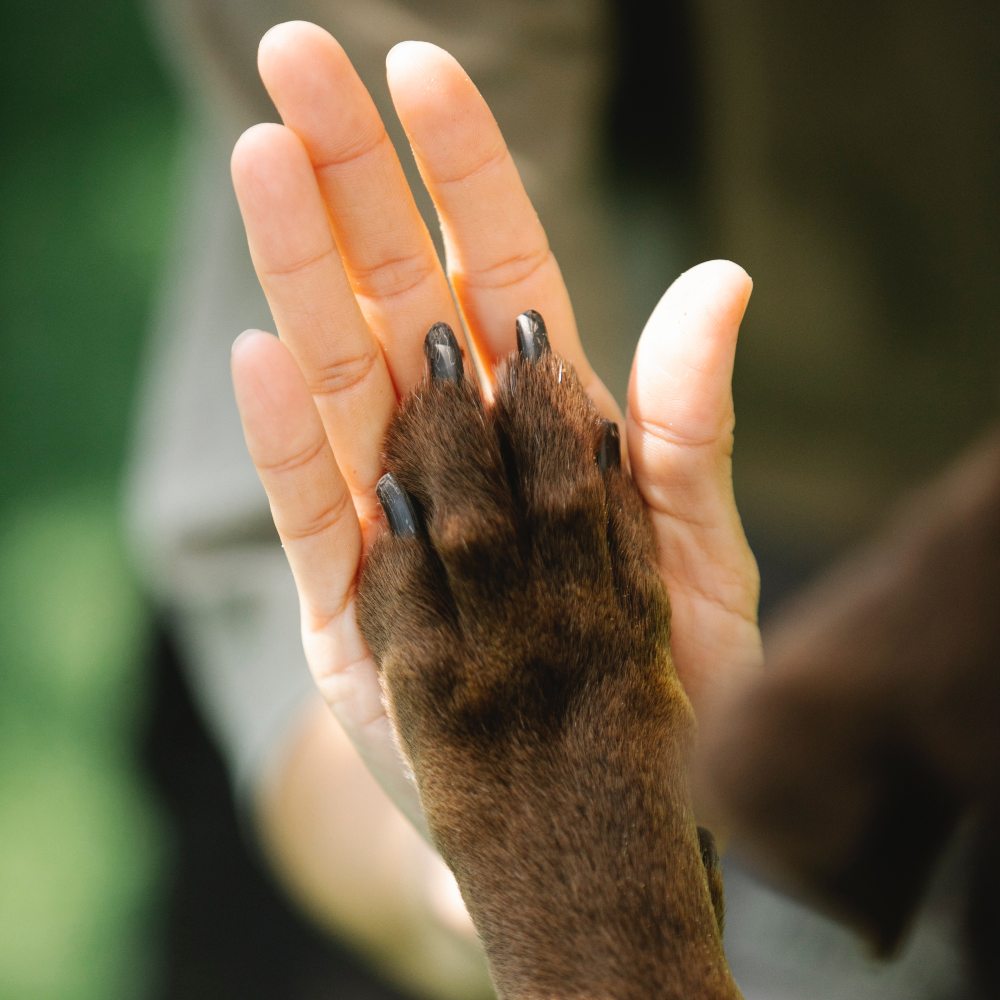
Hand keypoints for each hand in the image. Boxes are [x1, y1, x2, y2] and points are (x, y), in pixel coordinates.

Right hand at [230, 20, 761, 830]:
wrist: (597, 813)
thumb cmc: (659, 684)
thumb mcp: (695, 552)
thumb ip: (687, 423)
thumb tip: (724, 278)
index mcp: (543, 424)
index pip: (497, 269)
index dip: (463, 172)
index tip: (421, 72)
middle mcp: (457, 449)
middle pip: (396, 294)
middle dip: (349, 179)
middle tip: (294, 61)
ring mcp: (393, 517)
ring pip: (340, 375)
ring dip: (302, 273)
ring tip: (261, 160)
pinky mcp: (350, 602)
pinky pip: (317, 504)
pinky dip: (291, 434)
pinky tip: (268, 353)